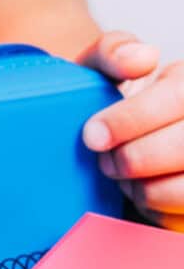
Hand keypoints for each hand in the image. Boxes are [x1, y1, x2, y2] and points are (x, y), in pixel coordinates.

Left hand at [79, 31, 183, 227]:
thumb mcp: (103, 68)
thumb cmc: (113, 102)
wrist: (120, 137)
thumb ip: (115, 50)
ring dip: (144, 187)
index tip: (92, 136)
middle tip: (105, 161)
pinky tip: (143, 189)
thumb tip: (143, 56)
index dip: (133, 119)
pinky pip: (182, 218)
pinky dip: (155, 208)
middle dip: (135, 158)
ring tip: (125, 174)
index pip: (180, 96)